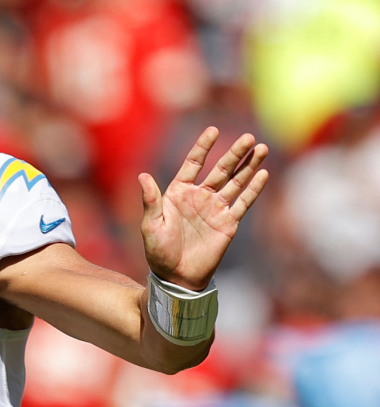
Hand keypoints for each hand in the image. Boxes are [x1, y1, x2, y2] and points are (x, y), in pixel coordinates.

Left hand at [139, 127, 268, 290]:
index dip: (203, 147)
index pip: (193, 163)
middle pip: (220, 169)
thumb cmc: (158, 251)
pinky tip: (263, 174)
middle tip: (249, 137)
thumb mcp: (151, 226)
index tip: (213, 130)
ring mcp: (215, 208)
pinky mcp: (228, 222)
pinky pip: (243, 203)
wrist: (176, 276)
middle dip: (234, 153)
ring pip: (235, 182)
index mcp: (178, 192)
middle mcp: (199, 196)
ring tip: (262, 148)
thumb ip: (150, 201)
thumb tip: (142, 176)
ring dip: (249, 166)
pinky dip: (253, 189)